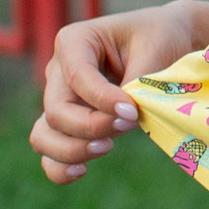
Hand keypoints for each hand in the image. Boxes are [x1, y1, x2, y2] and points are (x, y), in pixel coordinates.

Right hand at [29, 1, 205, 183]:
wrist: (165, 43)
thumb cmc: (160, 37)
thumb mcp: (155, 48)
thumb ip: (138, 82)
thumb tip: (123, 116)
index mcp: (75, 41)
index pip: (76, 76)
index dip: (102, 100)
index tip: (133, 112)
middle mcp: (59, 70)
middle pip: (56, 110)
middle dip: (91, 126)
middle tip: (129, 124)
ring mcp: (59, 98)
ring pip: (43, 134)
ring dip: (71, 150)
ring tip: (107, 148)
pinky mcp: (68, 123)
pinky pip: (49, 152)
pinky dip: (59, 167)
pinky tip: (82, 171)